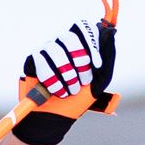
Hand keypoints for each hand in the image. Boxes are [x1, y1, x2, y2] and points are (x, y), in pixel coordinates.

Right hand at [15, 18, 115, 144]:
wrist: (58, 117)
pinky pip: (42, 62)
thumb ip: (107, 57)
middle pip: (70, 37)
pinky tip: (58, 91)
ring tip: (72, 90)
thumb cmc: (80, 98)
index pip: (84, 27)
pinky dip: (53, 80)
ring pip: (56, 51)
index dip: (91, 43)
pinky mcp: (33, 60)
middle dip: (80, 61)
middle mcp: (62, 43)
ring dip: (67, 75)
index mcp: (80, 44)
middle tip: (84, 81)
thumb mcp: (100, 80)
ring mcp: (47, 50)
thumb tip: (110, 32)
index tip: (97, 65)